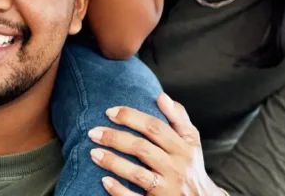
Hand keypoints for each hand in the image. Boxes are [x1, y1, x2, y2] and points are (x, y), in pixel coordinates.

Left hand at [88, 94, 225, 195]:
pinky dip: (119, 190)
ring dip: (113, 162)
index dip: (131, 117)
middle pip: (142, 149)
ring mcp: (167, 188)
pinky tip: (104, 181)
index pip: (155, 127)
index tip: (109, 112)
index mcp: (183, 149)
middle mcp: (176, 168)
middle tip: (93, 132)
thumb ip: (178, 119)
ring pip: (137, 174)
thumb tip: (161, 96)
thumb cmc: (191, 167)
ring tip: (93, 153)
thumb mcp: (192, 142)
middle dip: (115, 138)